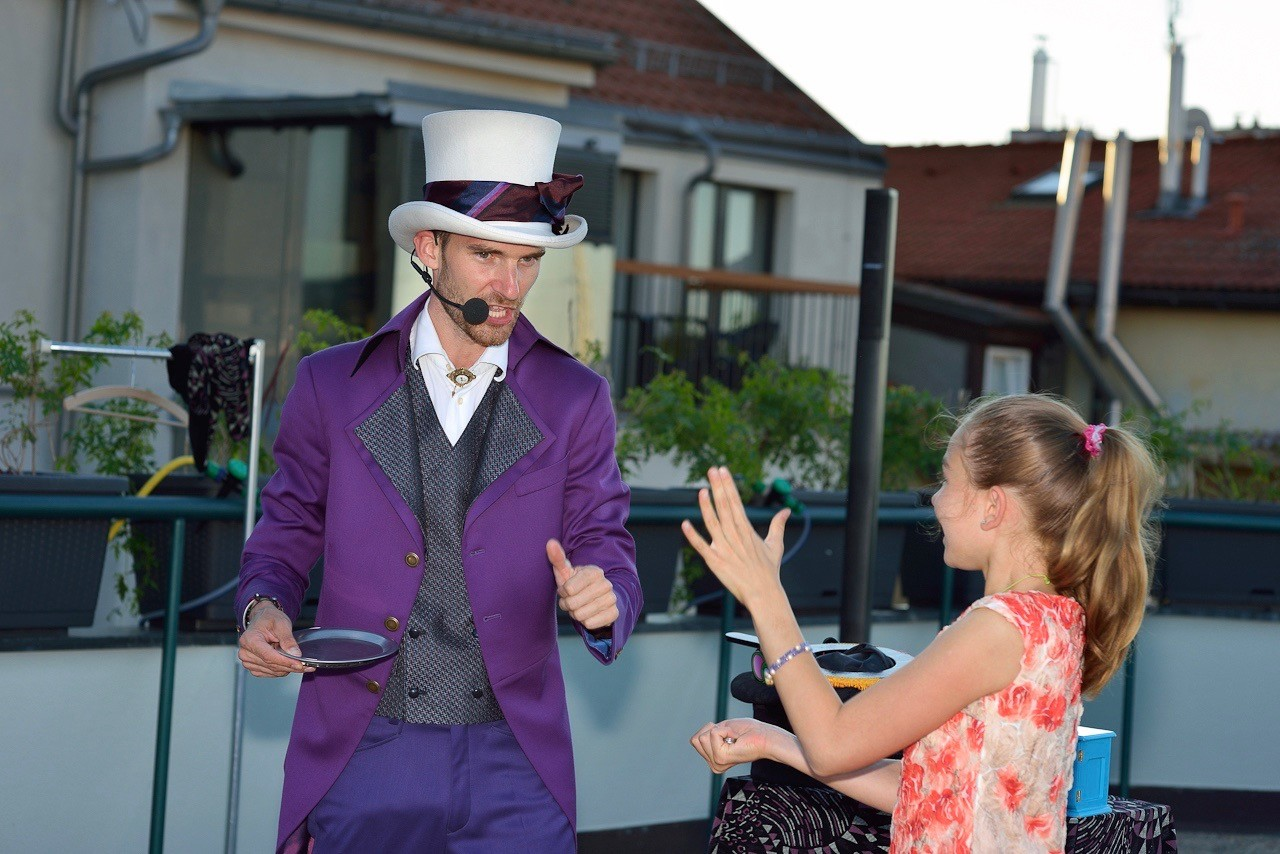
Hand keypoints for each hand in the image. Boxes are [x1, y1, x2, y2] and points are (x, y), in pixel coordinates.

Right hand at [237, 603, 312, 676]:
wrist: (262, 619)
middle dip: (291, 666)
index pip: (269, 656)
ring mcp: (248, 661)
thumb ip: (288, 639)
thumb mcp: (282, 624)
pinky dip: (282, 670)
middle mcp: (246, 652)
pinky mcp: (253, 667)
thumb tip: (295, 654)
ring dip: (288, 669)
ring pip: (272, 671)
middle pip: (271, 665)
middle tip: (307, 666)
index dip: (285, 662)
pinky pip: (270, 673)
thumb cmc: (270, 619)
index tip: (299, 665)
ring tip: (301, 664)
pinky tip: (290, 664)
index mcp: (250, 639)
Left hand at [547, 539, 617, 631]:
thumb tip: (550, 542)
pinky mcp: (614, 613)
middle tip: (572, 600)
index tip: (567, 589)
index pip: (569, 589)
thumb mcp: (566, 572)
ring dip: (575, 614)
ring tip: (579, 606)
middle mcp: (606, 584)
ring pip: (580, 615)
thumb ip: (557, 558)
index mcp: (594, 571)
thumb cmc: (576, 584)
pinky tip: (588, 614)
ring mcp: (611, 599)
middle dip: (568, 604)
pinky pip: (590, 624)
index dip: (564, 592)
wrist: (597, 598)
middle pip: (573, 603)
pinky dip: (585, 622)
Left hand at [681, 466, 789, 608]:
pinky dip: (693, 536)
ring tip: (701, 490)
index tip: (723, 471)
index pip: (736, 502)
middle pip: (725, 508)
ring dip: (706, 507)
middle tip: (712, 470)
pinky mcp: (715, 562)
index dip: (728, 486)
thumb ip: (778, 525)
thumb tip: (786, 511)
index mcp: (747, 530)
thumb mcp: (775, 545)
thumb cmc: (769, 571)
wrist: (764, 594)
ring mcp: (725, 549)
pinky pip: (702, 547)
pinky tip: (685, 524)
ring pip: (713, 524)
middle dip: (719, 487)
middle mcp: (735, 537)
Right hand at [690, 718, 787, 773]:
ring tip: (734, 737)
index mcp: (714, 760)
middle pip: (696, 739)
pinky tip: (736, 739)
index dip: (710, 730)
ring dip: (720, 730)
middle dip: (713, 730)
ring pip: (702, 737)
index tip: (727, 735)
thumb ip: (707, 736)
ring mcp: (717, 763)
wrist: (765, 736)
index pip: (695, 740)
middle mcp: (714, 764)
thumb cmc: (748, 731)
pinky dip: (725, 730)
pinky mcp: (722, 758)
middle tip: (731, 736)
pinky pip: (713, 734)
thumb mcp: (722, 730)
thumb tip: (694, 740)